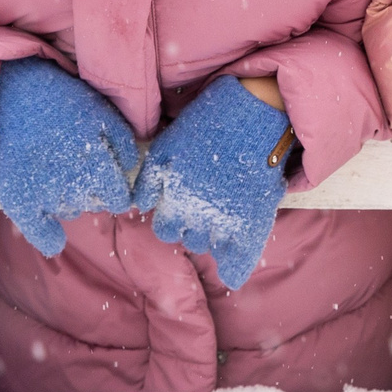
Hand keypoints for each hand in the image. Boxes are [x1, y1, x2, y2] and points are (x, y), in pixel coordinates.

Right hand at [0, 58, 140, 257]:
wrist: (8, 96)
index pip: (118, 199)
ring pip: (70, 212)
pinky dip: (49, 238)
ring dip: (69, 199)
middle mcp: (75, 187)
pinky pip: (40, 232)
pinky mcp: (19, 200)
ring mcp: (46, 196)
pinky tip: (54, 238)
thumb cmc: (58, 101)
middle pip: (94, 204)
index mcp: (99, 167)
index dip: (115, 191)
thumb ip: (122, 142)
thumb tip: (131, 167)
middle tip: (76, 167)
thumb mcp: (100, 113)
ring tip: (55, 172)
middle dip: (92, 191)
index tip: (108, 180)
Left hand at [130, 76, 293, 289]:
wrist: (252, 116)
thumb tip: (139, 207)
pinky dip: (235, 269)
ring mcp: (225, 221)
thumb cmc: (206, 127)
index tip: (182, 206)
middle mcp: (197, 215)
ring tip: (224, 211)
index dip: (171, 218)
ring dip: (212, 235)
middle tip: (206, 205)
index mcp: (175, 197)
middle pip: (186, 238)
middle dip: (192, 226)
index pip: (163, 228)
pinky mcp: (251, 221)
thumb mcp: (167, 147)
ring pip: (209, 246)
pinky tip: (232, 275)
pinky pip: (239, 259)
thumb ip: (150, 181)